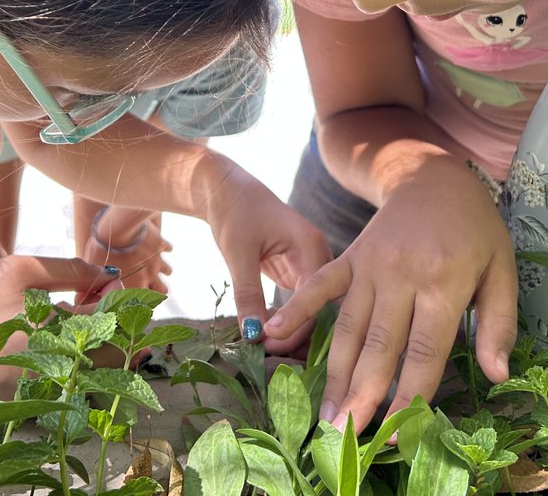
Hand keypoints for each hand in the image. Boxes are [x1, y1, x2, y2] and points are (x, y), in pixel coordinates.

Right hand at [0, 255, 119, 412]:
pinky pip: (63, 380)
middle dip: (108, 319)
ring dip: (87, 339)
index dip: (116, 295)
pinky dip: (63, 358)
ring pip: (89, 365)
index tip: (106, 280)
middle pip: (109, 347)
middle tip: (89, 296)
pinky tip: (41, 338)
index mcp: (60, 333)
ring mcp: (44, 393)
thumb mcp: (19, 272)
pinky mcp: (28, 405)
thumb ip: (69, 269)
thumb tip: (108, 271)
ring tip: (63, 314)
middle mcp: (59, 371)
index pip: (113, 316)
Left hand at [79, 204, 172, 296]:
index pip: (146, 302)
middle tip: (149, 281)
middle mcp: (150, 276)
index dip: (143, 300)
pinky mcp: (161, 244)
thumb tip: (82, 294)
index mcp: (134, 286)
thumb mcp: (94, 270)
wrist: (118, 227)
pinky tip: (155, 245)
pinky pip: (168, 248)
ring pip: (168, 270)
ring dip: (161, 268)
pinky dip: (163, 248)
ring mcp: (158, 260)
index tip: (139, 295)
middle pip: (163, 290)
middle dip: (158, 287)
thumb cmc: (103, 249)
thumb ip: (95, 284)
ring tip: (153, 263)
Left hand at [204, 170, 332, 352]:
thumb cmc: (233, 211)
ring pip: (311, 311)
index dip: (297, 329)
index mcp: (313, 247)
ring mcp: (309, 266)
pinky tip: (266, 337)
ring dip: (292, 333)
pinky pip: (299, 305)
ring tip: (267, 353)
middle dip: (299, 337)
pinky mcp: (296, 273)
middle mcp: (319, 258)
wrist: (225, 188)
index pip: (317, 299)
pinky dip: (285, 323)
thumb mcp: (238, 252)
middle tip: (270, 359)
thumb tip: (253, 334)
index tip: (269, 348)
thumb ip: (247, 292)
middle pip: (321, 308)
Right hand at [262, 159, 516, 433]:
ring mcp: (369, 265)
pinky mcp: (349, 256)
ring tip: (326, 417)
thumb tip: (496, 374)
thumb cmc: (474, 229)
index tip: (397, 434)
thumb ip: (498, 323)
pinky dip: (296, 310)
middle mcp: (401, 274)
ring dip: (336, 375)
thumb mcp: (502, 269)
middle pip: (379, 346)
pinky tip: (274, 335)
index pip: (424, 351)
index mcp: (443, 281)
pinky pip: (319, 286)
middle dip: (364, 397)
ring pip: (348, 328)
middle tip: (348, 438)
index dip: (410, 395)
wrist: (431, 176)